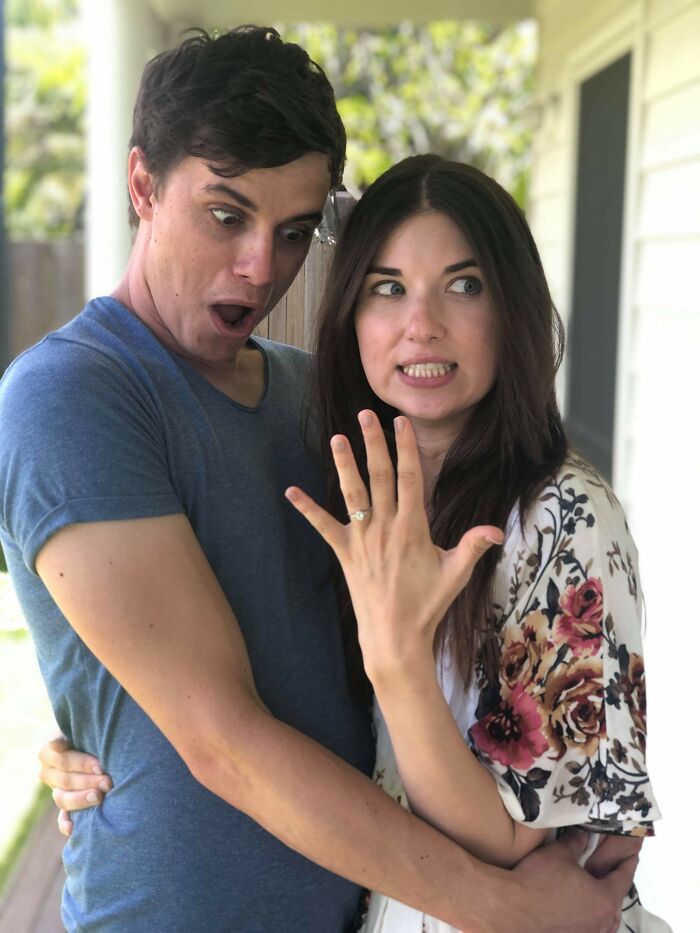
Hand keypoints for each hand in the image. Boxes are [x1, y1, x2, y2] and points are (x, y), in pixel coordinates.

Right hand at [38, 735, 111, 835]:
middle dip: (87, 781)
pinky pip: (62, 818)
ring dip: (80, 799)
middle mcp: (49, 772)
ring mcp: (56, 790)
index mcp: (48, 751)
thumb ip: (71, 734)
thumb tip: (56, 743)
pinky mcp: (66, 805)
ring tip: (99, 797)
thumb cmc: (93, 730)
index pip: (62, 760)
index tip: (99, 766)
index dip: (81, 764)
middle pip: (65, 780)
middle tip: (108, 782)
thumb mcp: (82, 728)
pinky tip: (73, 828)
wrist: (99, 742)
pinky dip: (66, 823)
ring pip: (62, 798)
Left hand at [286, 411, 502, 681]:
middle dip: (373, 444)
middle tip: (366, 415)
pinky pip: (323, 527)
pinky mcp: (344, 554)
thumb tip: (496, 530)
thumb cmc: (427, 604)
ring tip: (337, 438)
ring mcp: (362, 540)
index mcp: (412, 528)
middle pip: (379, 477)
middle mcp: (385, 528)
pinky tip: (291, 491)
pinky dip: (307, 509)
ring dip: (344, 465)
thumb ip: (473, 547)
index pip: (409, 478)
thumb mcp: (455, 574)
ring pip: (352, 495)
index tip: (401, 423)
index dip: (405, 448)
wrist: (395, 637)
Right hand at [507, 831, 637, 932]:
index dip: (628, 863)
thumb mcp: (559, 853)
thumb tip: (585, 835)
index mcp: (604, 898)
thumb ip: (577, 842)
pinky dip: (594, 923)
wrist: (512, 909)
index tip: (633, 854)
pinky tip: (583, 917)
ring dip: (606, 910)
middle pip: (616, 904)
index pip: (623, 878)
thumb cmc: (539, 879)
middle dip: (616, 888)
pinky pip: (592, 931)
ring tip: (601, 899)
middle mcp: (601, 922)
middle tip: (613, 874)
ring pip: (606, 923)